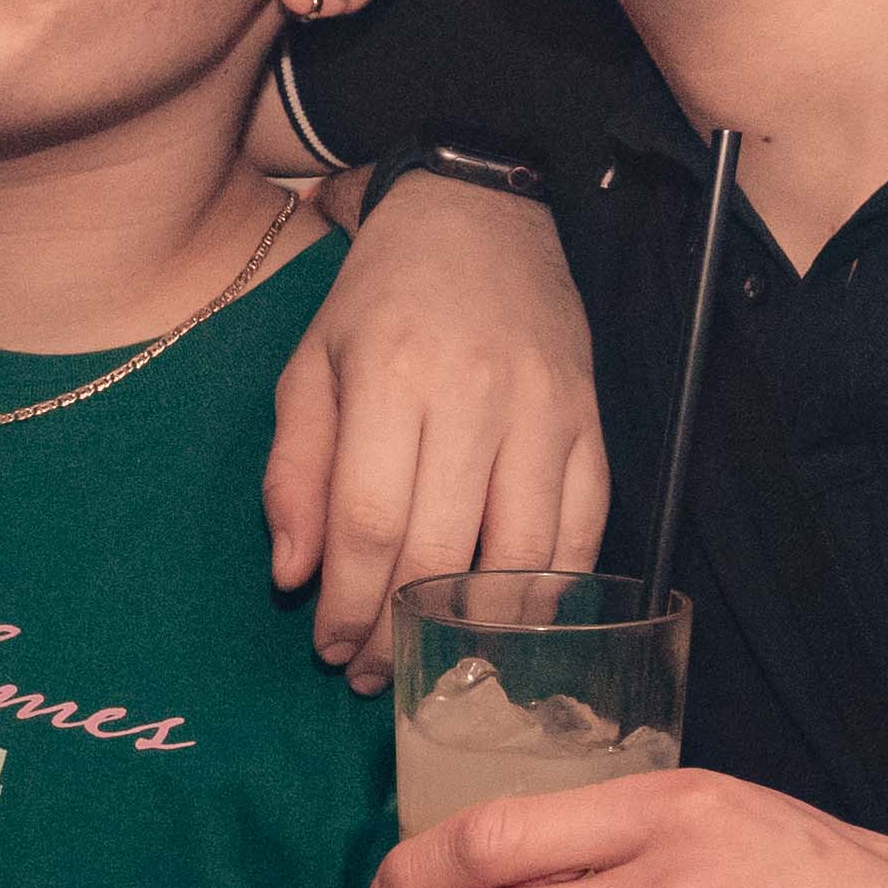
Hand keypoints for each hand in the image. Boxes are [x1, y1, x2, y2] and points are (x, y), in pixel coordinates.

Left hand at [268, 170, 606, 692]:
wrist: (478, 216)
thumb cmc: (379, 299)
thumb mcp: (309, 365)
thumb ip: (294, 470)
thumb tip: (293, 576)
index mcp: (393, 374)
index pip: (372, 523)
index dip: (350, 604)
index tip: (332, 648)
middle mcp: (476, 393)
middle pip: (442, 551)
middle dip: (399, 631)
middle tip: (373, 672)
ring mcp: (546, 409)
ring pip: (521, 554)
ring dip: (476, 630)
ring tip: (437, 660)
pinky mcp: (593, 420)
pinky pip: (585, 528)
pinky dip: (552, 591)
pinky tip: (512, 624)